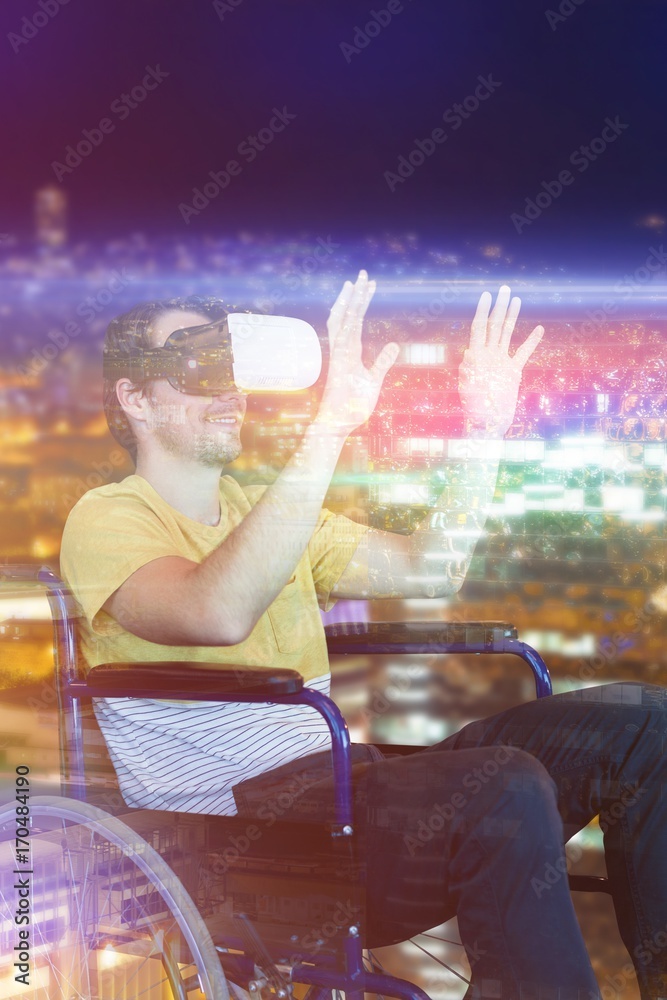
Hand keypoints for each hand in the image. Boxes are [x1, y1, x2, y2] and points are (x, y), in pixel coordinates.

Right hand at [317, 270, 398, 433]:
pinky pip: (343, 342)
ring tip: (356, 283)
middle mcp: (342, 350)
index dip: (361, 302)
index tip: (369, 286)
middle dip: (355, 295)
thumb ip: (382, 362)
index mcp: (349, 352)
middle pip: (347, 316)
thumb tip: (393, 346)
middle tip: (362, 275)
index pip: (355, 321)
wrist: (337, 424)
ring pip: (344, 323)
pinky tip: (354, 311)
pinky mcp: (340, 367)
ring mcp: (339, 357)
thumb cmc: (353, 405)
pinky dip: (348, 325)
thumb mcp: (374, 380)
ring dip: (350, 304)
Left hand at [459, 285, 543, 436]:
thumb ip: (468, 371)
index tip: (486, 295)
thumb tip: (469, 355)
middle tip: (504, 288)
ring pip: (507, 334)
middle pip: (494, 326)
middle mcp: (488, 355)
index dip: (482, 311)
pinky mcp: (512, 371)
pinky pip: (523, 353)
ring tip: (516, 299)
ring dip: (511, 316)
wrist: (488, 423)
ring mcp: (500, 361)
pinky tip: (539, 329)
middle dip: (499, 307)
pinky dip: (532, 341)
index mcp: (476, 356)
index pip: (479, 328)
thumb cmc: (475, 409)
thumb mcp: (468, 388)